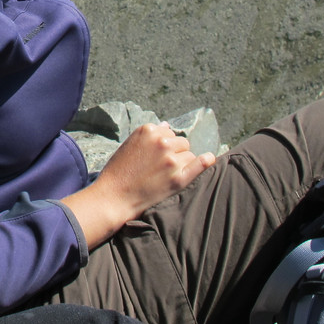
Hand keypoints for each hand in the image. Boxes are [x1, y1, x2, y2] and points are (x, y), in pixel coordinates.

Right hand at [62, 121, 216, 248]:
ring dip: (182, 163)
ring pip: (189, 155)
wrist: (113, 197)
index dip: (164, 146)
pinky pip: (199, 164)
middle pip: (182, 143)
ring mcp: (171, 160)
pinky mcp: (178, 178)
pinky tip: (210, 159)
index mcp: (148, 131)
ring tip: (165, 176)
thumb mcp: (129, 145)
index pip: (169, 133)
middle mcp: (161, 142)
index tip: (155, 157)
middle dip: (175, 153)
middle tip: (160, 168)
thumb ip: (149, 135)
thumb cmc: (118, 172)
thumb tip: (167, 126)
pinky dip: (205, 162)